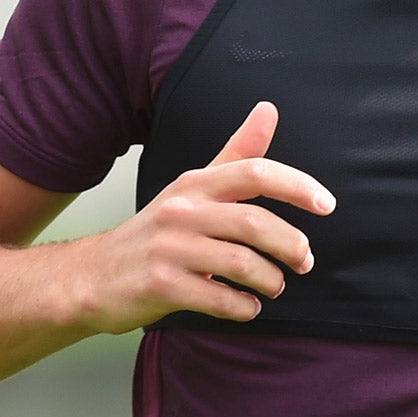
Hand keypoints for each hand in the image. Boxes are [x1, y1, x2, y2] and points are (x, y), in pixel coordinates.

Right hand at [71, 101, 334, 332]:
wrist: (91, 276)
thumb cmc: (157, 231)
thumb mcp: (194, 188)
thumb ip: (236, 154)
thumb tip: (269, 109)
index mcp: (195, 184)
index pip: (254, 172)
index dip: (297, 186)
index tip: (327, 205)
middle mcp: (181, 210)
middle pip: (254, 223)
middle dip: (291, 245)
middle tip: (304, 261)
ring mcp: (168, 248)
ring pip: (241, 264)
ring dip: (271, 280)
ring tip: (275, 286)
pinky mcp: (159, 285)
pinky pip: (218, 299)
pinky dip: (243, 307)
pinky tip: (247, 307)